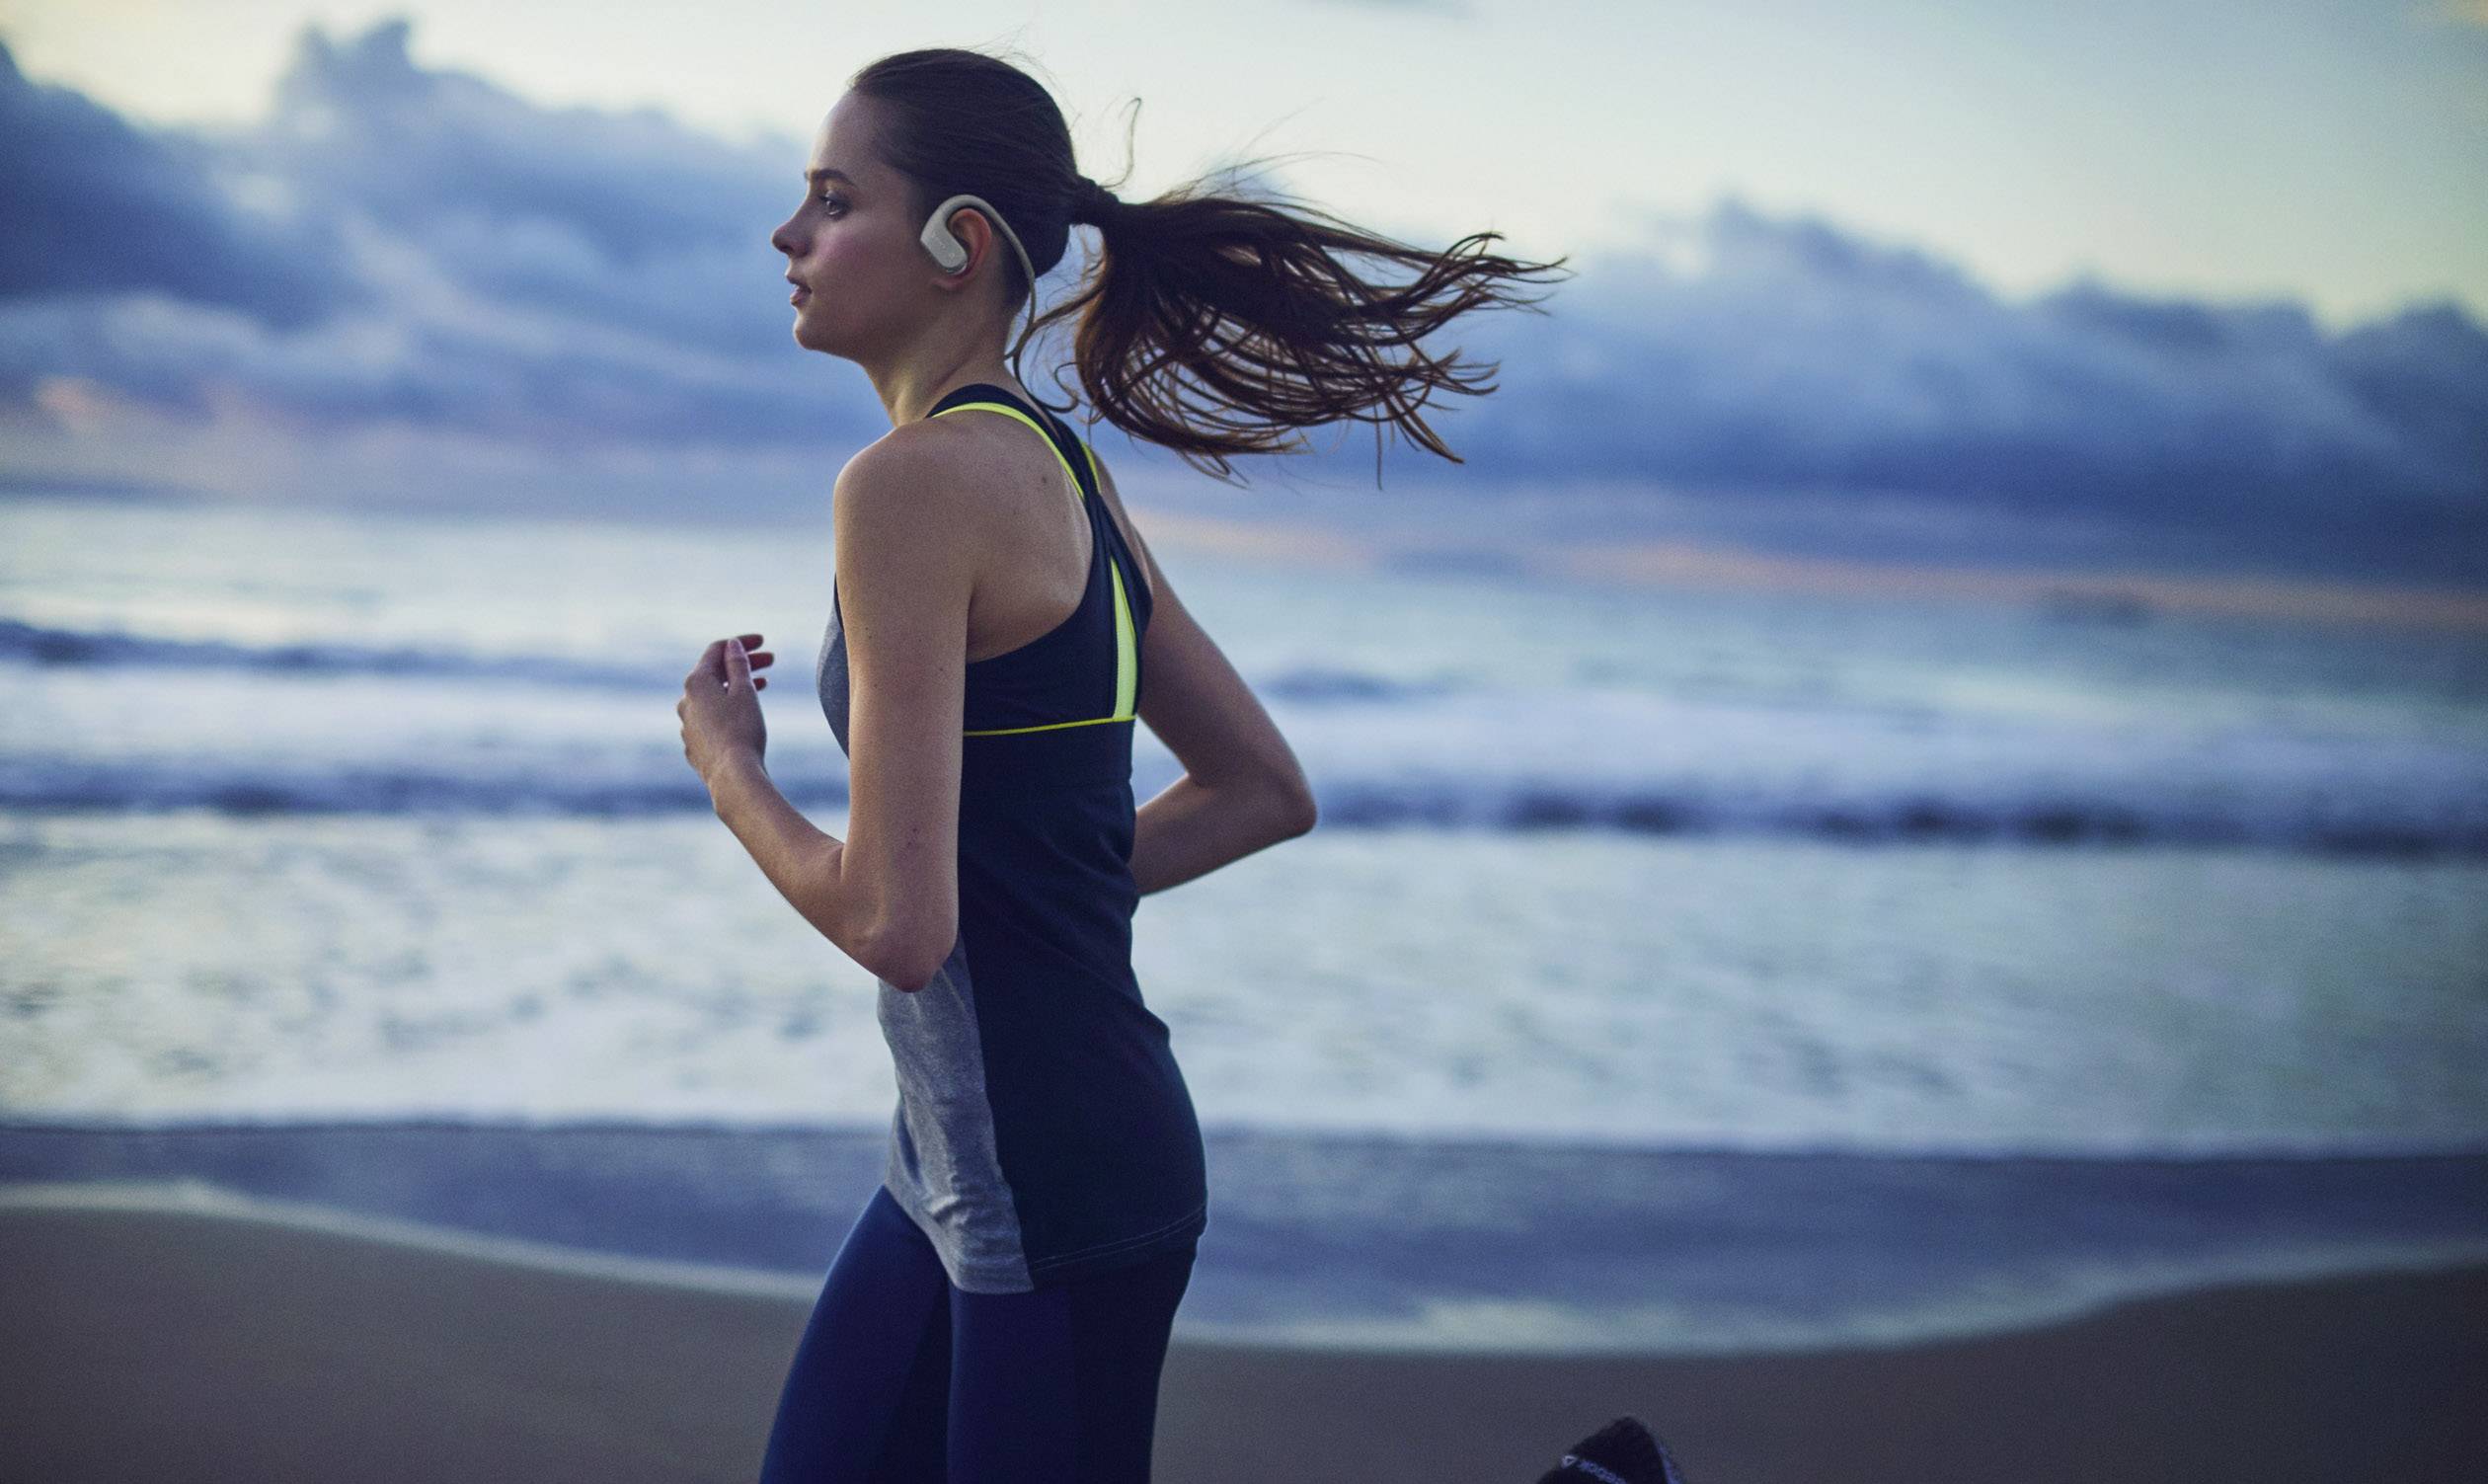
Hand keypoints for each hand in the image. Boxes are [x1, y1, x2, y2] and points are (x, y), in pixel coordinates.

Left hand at [678, 633, 774, 784]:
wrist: (733, 777)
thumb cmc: (741, 732)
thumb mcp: (745, 692)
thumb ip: (738, 665)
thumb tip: (732, 646)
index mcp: (696, 683)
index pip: (716, 650)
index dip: (741, 642)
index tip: (763, 642)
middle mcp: (686, 701)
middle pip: (714, 673)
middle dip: (742, 664)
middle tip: (770, 661)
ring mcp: (688, 725)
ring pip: (712, 697)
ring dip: (735, 686)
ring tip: (762, 685)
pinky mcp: (695, 745)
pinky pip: (710, 719)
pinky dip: (727, 709)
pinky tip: (744, 715)